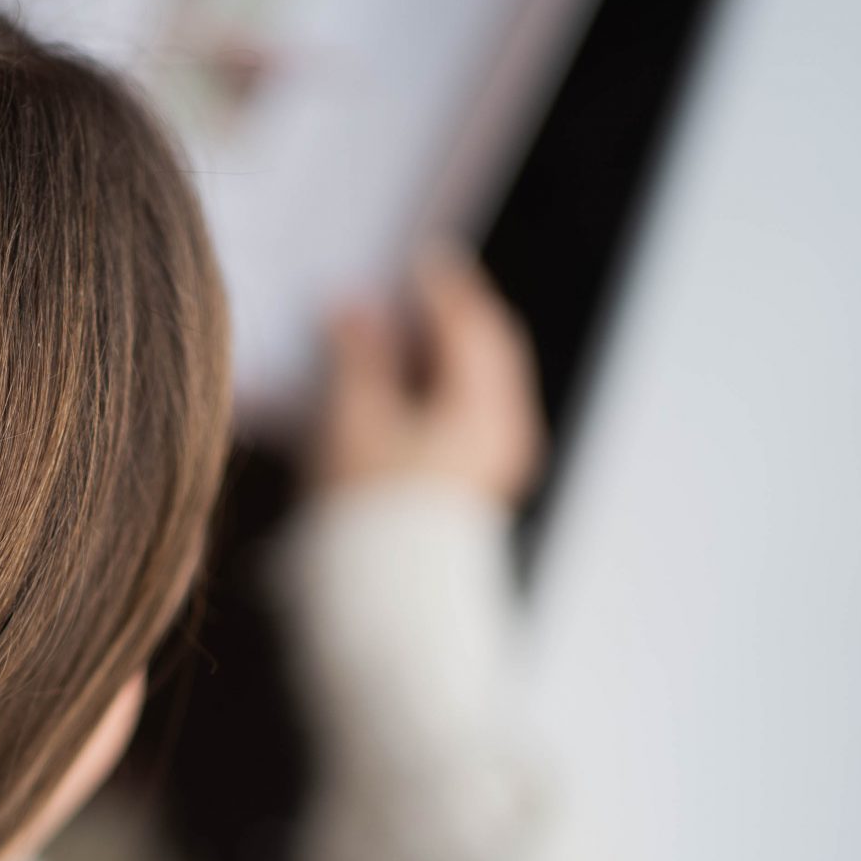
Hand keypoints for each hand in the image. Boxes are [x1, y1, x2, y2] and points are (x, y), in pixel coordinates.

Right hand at [313, 244, 545, 506]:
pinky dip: (443, 391)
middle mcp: (506, 428)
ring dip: (445, 355)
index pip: (470, 321)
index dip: (440, 285)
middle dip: (452, 317)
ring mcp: (498, 461)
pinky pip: (470, 417)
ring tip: (402, 338)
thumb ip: (357, 355)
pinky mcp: (478, 488)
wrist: (387, 602)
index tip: (416, 258)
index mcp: (485, 403)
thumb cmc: (370, 511)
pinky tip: (407, 392)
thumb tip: (354, 308)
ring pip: (480, 385)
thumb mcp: (354, 419)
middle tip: (415, 290)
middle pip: (487, 350)